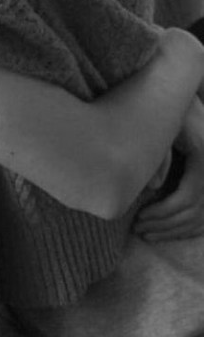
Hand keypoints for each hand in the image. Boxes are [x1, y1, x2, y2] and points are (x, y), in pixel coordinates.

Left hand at [134, 97, 203, 240]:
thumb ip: (160, 155)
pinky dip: (188, 228)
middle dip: (165, 225)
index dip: (163, 212)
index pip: (186, 198)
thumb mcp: (166, 127)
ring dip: (174, 231)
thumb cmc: (175, 113)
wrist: (189, 103)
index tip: (139, 216)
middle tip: (139, 228)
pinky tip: (168, 232)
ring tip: (148, 233)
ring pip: (201, 219)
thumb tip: (153, 188)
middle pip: (194, 212)